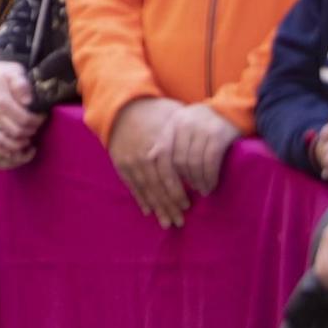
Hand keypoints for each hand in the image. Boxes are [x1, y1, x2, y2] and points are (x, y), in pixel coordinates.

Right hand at [0, 60, 46, 168]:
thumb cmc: (7, 76)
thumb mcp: (15, 73)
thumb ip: (21, 84)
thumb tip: (27, 101)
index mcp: (0, 101)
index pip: (24, 119)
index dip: (37, 120)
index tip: (43, 116)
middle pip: (17, 133)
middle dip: (32, 131)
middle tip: (37, 125)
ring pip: (5, 144)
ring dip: (21, 144)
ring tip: (29, 137)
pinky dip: (10, 154)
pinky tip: (22, 149)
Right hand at [107, 97, 188, 227]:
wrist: (123, 105)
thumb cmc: (156, 111)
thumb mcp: (175, 118)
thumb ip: (187, 136)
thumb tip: (207, 149)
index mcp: (159, 146)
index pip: (170, 176)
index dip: (178, 193)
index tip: (187, 205)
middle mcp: (143, 156)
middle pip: (158, 187)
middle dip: (168, 206)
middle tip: (178, 221)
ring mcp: (130, 161)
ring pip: (145, 189)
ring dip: (155, 207)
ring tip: (165, 222)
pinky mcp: (120, 163)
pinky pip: (131, 185)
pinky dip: (140, 198)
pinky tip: (148, 211)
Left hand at [157, 102, 241, 195]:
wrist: (229, 110)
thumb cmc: (200, 124)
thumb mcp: (181, 128)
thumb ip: (168, 143)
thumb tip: (153, 165)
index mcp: (172, 124)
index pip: (162, 152)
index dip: (164, 173)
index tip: (169, 188)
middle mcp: (185, 125)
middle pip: (179, 160)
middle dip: (184, 180)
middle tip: (190, 189)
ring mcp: (202, 129)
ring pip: (194, 163)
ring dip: (198, 180)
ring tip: (202, 189)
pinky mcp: (218, 135)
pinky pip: (210, 162)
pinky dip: (210, 177)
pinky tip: (211, 184)